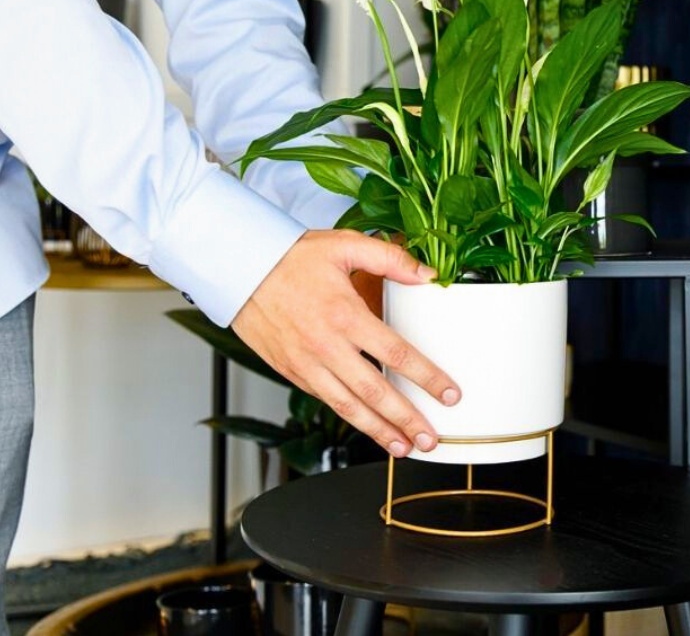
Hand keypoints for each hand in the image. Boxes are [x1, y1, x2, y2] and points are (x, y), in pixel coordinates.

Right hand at [231, 230, 459, 457]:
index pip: (396, 354)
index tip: (449, 394)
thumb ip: (391, 258)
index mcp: (345, 315)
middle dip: (407, 418)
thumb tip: (429, 275)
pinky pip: (326, 401)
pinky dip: (350, 418)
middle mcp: (326, 346)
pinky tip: (369, 427)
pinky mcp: (292, 372)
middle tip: (431, 438)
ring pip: (349, 407)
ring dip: (379, 430)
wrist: (237, 269)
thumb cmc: (291, 257)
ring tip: (404, 446)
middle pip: (375, 392)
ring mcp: (306, 364)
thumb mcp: (345, 245)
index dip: (426, 378)